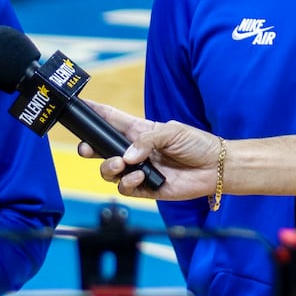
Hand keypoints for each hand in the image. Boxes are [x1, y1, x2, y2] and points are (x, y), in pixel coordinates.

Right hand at [81, 105, 222, 201]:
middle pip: (101, 149)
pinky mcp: (145, 188)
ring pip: (108, 171)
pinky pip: (125, 188)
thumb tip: (127, 155)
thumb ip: (146, 140)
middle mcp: (134, 151)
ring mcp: (138, 170)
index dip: (94, 113)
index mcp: (139, 131)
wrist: (215, 168)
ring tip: (121, 164)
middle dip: (89, 149)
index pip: (111, 120)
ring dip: (109, 167)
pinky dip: (128, 182)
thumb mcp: (172, 131)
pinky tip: (141, 176)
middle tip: (87, 149)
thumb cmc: (197, 144)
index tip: (79, 107)